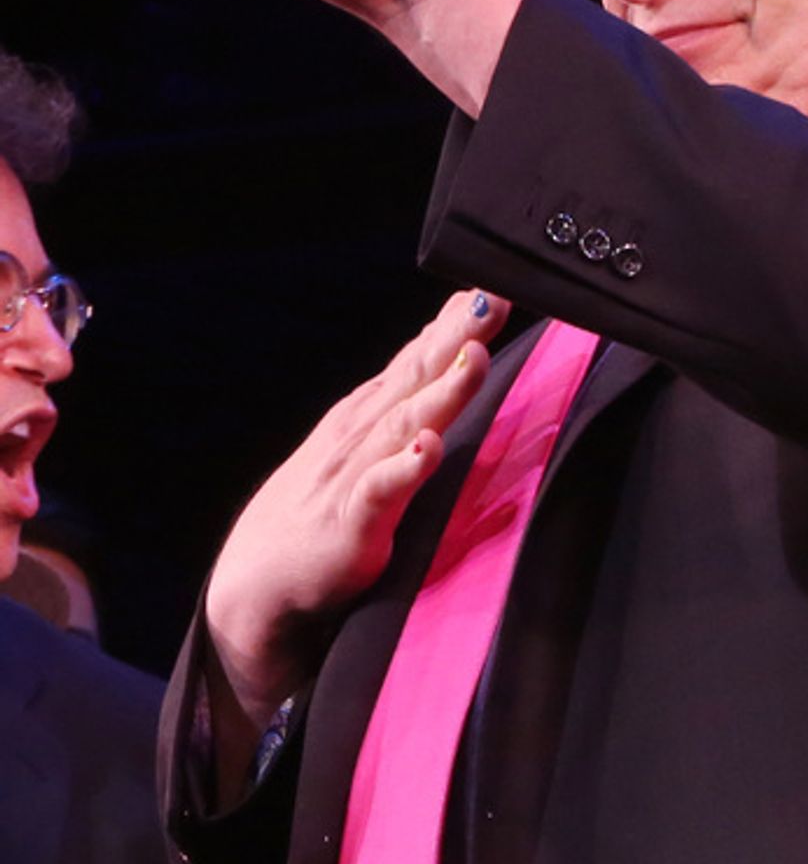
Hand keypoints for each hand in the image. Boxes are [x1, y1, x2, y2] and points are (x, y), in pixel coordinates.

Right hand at [204, 288, 508, 775]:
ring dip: (442, 390)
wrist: (257, 582)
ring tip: (475, 356)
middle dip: (457, 335)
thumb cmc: (323, 508)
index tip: (494, 281)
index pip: (419, 357)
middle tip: (493, 298)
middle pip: (417, 375)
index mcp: (372, 412)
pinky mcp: (352, 522)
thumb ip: (411, 399)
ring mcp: (356, 473)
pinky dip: (405, 467)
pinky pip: (381, 490)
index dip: (455, 321)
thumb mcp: (369, 444)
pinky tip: (429, 447)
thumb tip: (460, 349)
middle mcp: (364, 432)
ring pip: (406, 422)